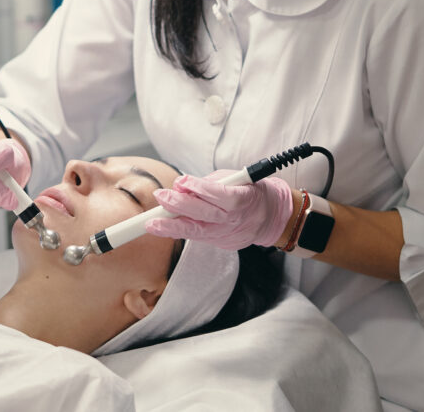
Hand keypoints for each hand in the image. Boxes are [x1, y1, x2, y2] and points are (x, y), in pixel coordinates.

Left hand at [147, 170, 294, 249]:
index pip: (219, 194)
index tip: (181, 182)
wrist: (271, 217)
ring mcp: (227, 234)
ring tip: (152, 224)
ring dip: (172, 227)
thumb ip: (209, 183)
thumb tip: (182, 186)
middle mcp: (234, 220)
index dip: (199, 188)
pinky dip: (181, 231)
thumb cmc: (250, 192)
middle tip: (160, 197)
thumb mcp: (236, 179)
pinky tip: (164, 228)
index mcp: (242, 199)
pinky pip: (199, 237)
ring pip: (197, 232)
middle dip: (179, 206)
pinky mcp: (222, 244)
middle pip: (204, 214)